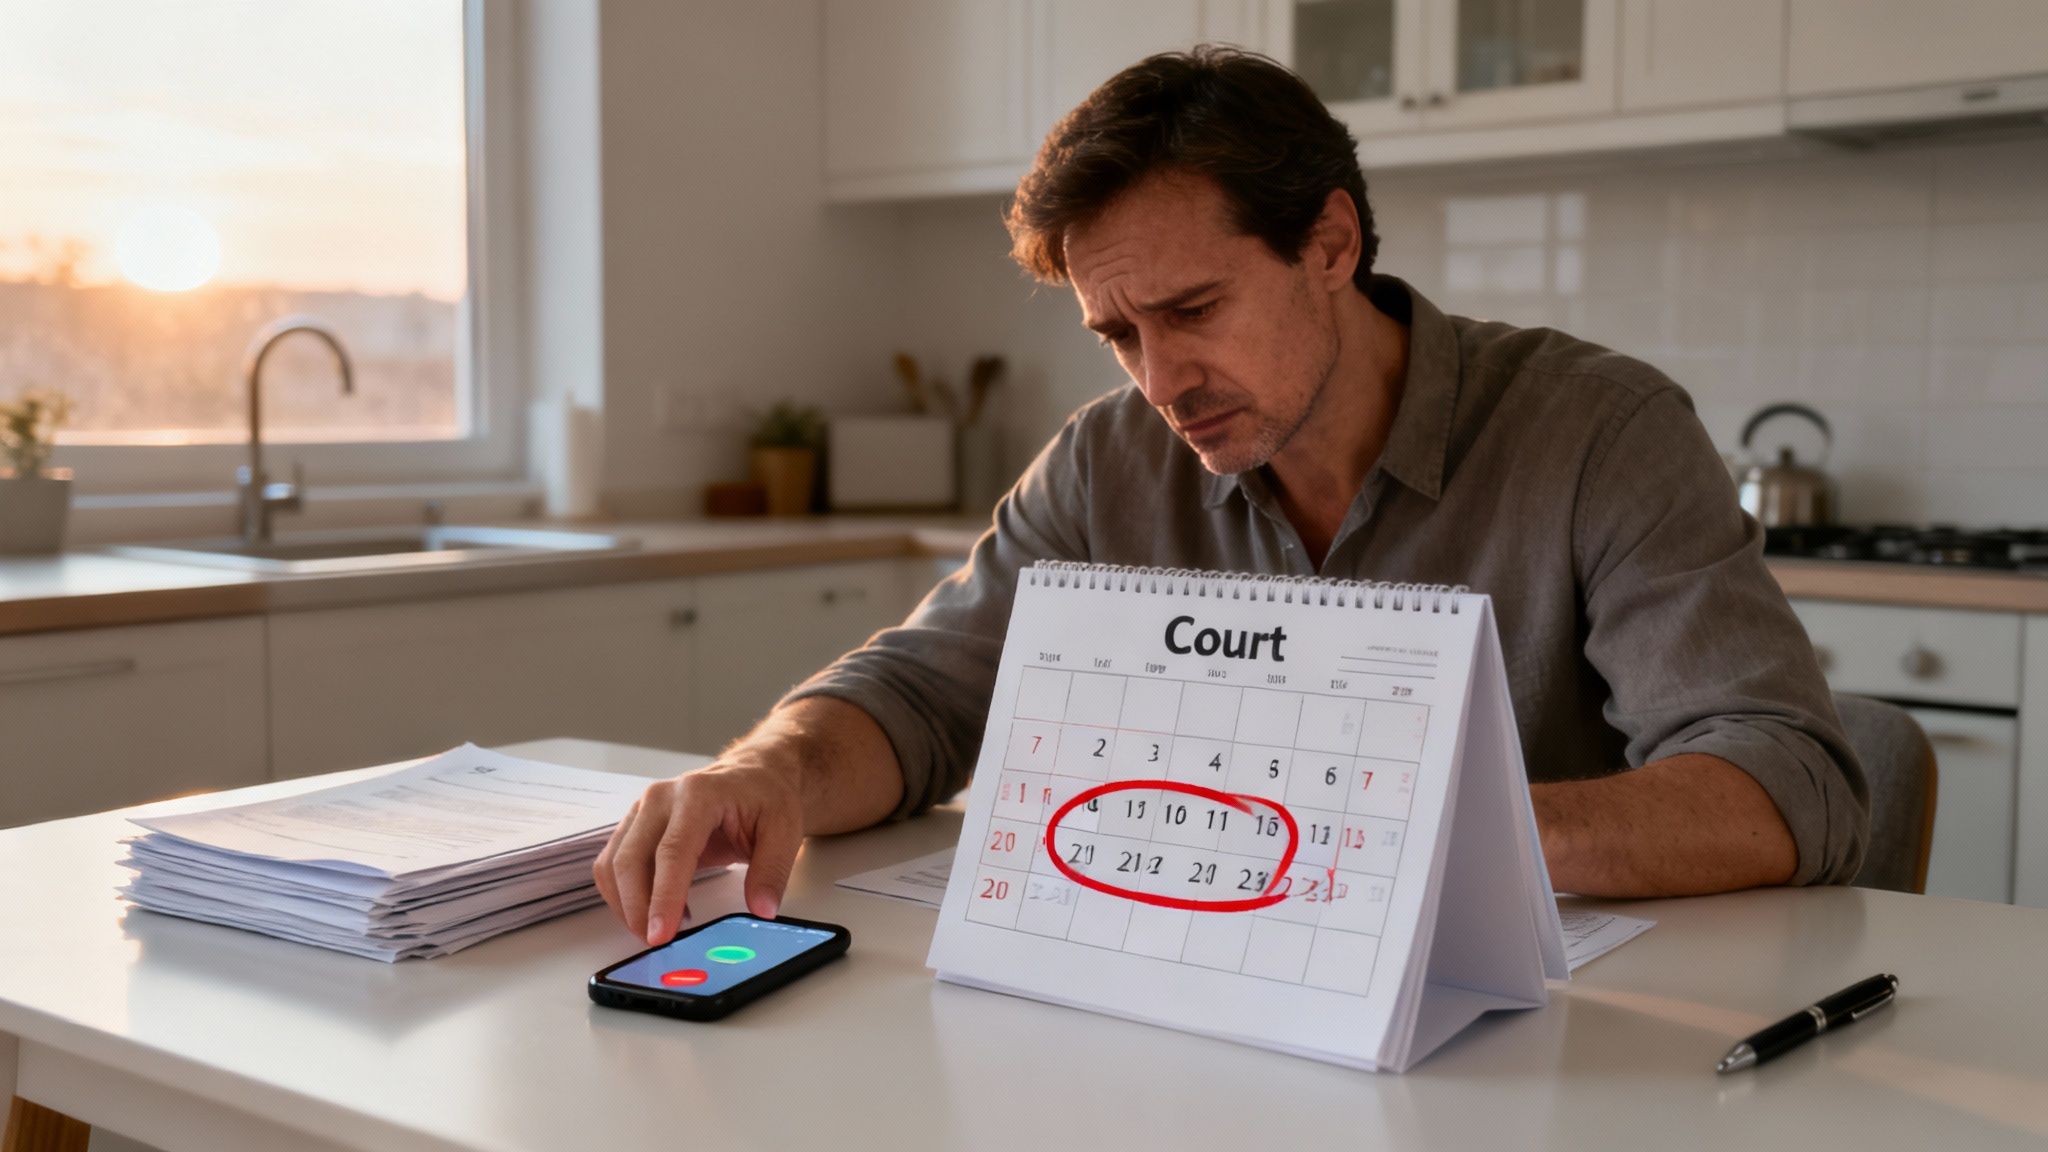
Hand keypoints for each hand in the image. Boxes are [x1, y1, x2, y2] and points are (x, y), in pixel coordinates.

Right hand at [593, 748, 804, 945]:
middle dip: (637, 909)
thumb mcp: (785, 830)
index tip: (660, 934)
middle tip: (657, 943)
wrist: (753, 775)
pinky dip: (624, 894)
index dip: (663, 896)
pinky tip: (656, 909)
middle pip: (631, 860)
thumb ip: (772, 871)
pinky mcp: (634, 825)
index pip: (672, 851)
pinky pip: (612, 865)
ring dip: (627, 905)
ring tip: (661, 928)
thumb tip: (762, 909)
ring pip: (613, 865)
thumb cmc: (766, 797)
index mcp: (699, 794)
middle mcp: (661, 798)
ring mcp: (642, 809)